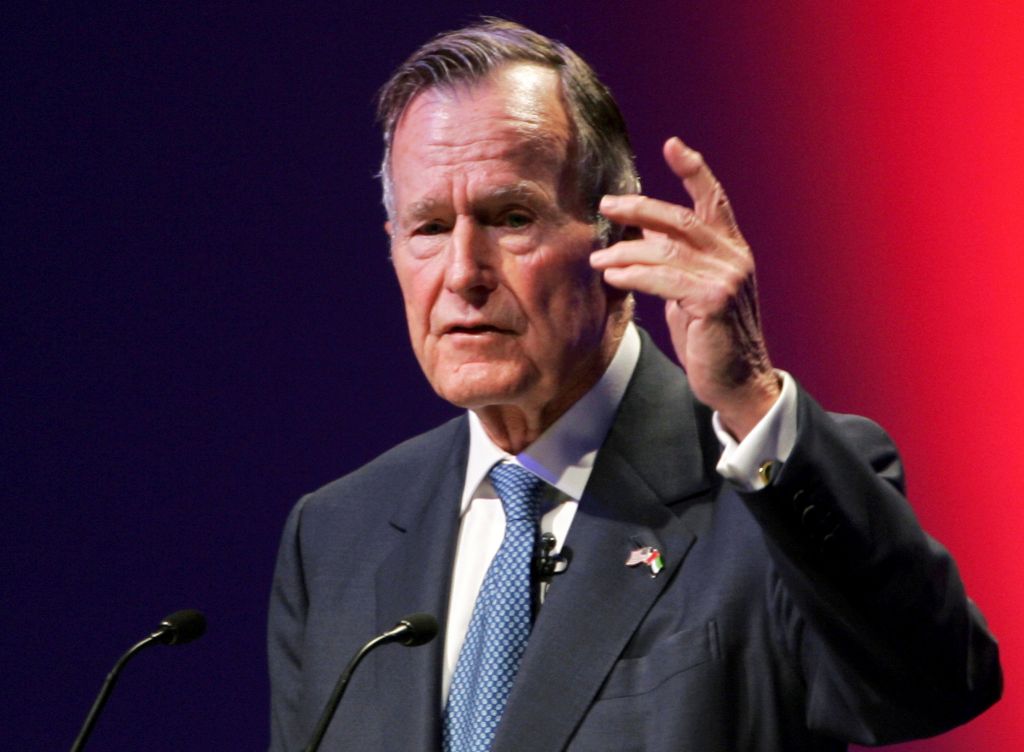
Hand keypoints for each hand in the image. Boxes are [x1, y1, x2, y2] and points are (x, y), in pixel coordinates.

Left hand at [591, 137, 779, 439]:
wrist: (737, 381)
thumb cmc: (710, 338)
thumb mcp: (690, 292)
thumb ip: (673, 261)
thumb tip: (639, 233)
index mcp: (731, 249)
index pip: (713, 200)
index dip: (694, 170)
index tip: (673, 144)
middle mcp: (733, 256)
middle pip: (680, 218)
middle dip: (639, 208)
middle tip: (606, 205)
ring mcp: (726, 277)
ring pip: (666, 250)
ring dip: (625, 252)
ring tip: (598, 258)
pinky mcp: (713, 300)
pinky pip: (664, 279)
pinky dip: (634, 276)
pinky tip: (613, 277)